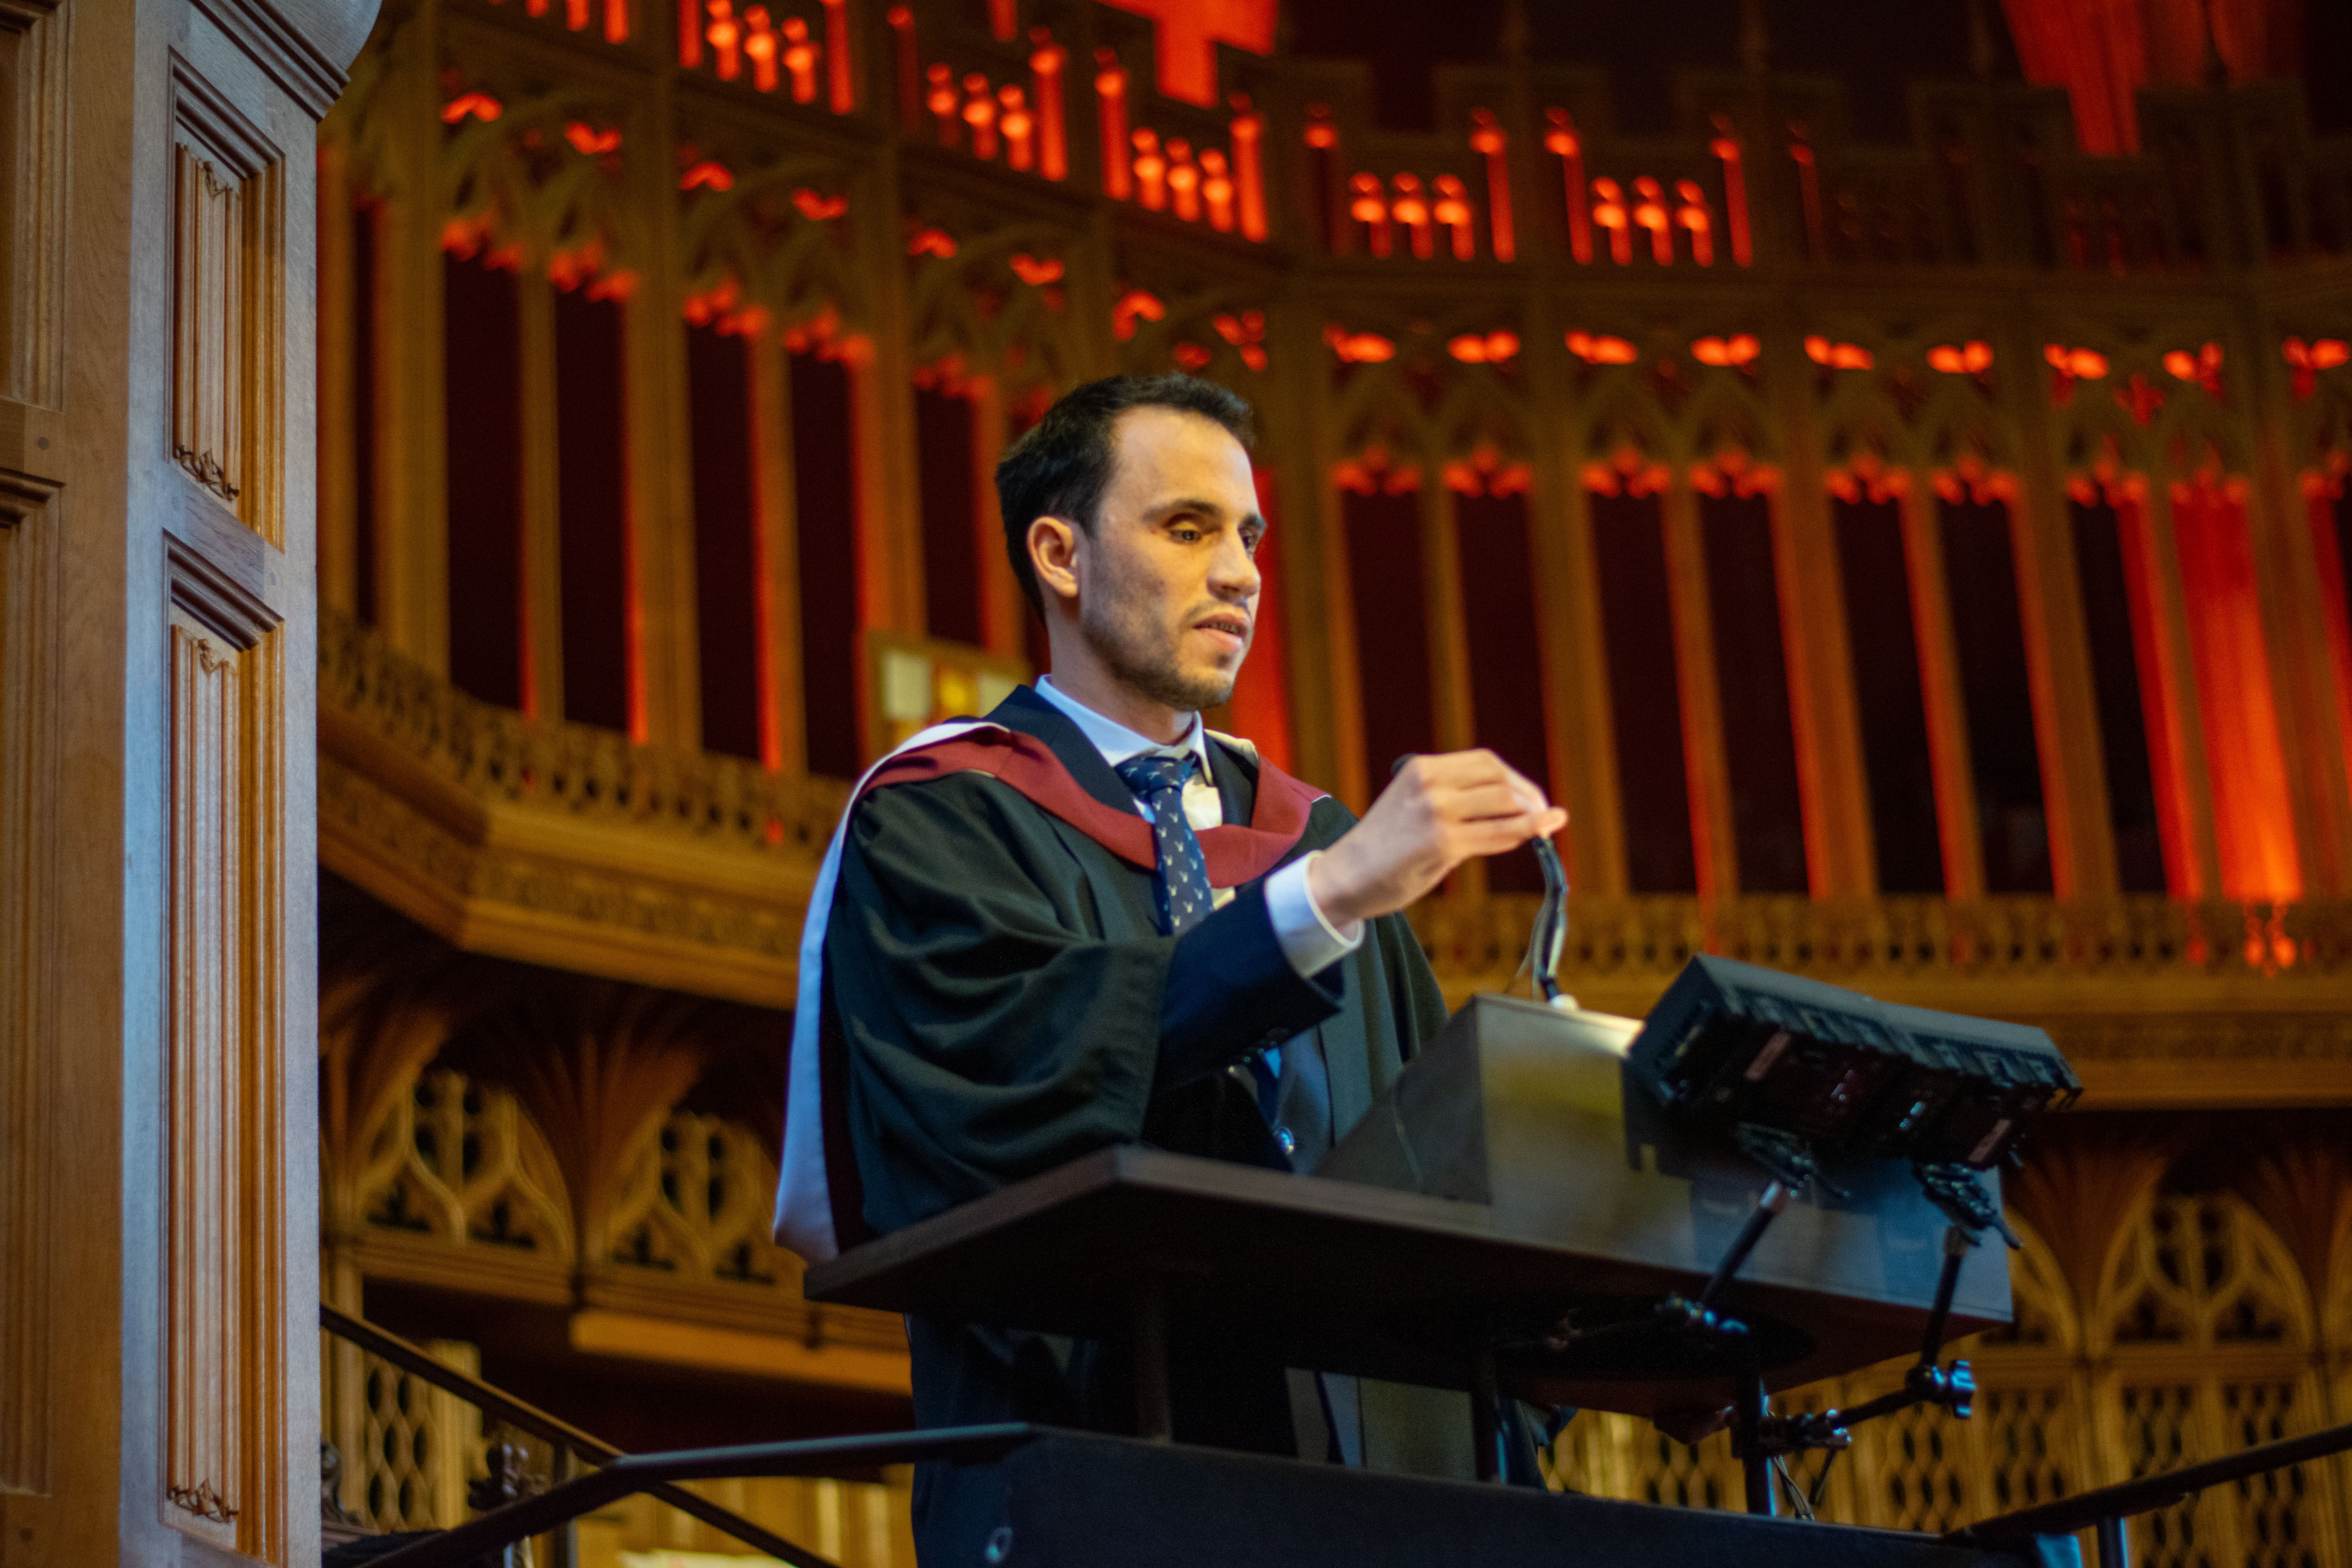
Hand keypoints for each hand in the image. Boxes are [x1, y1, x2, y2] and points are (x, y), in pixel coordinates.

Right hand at [1307, 750, 1567, 925]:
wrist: (1346, 877)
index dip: (1517, 780)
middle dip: (1531, 798)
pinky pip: (1498, 834)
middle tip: (1546, 817)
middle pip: (1500, 779)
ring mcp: (1436, 812)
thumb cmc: (1383, 848)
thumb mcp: (1414, 805)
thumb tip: (1512, 808)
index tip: (1532, 799)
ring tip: (1544, 829)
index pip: (1486, 762)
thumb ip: (1454, 800)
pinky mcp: (1443, 843)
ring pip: (1505, 803)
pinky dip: (1524, 833)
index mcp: (1422, 768)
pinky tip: (1538, 836)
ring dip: (1532, 817)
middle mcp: (1429, 783)